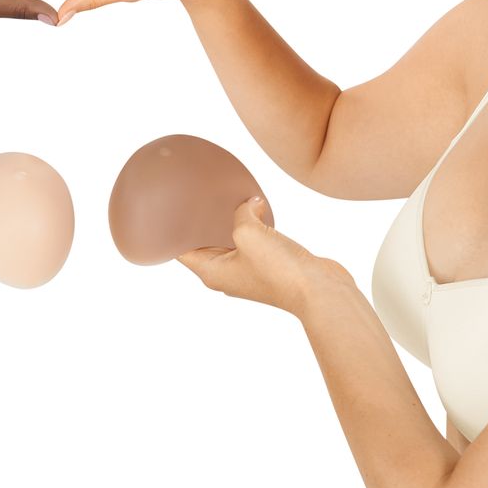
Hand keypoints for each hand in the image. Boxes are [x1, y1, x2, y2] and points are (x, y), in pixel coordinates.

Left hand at [175, 197, 354, 318]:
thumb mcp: (249, 233)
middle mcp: (226, 274)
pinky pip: (253, 242)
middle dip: (201, 223)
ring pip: (231, 242)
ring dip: (230, 222)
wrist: (319, 291)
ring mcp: (248, 271)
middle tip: (197, 197)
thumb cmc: (279, 271)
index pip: (181, 251)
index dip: (173, 231)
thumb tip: (252, 204)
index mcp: (211, 272)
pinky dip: (253, 227)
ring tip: (227, 199)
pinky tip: (258, 210)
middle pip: (204, 245)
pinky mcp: (269, 266)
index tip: (167, 211)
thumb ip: (242, 213)